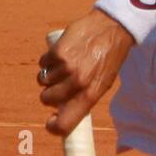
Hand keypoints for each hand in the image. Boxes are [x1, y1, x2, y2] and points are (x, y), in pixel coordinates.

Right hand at [37, 10, 134, 138]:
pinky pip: (43, 63)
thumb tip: (64, 111)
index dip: (54, 127)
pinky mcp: (57, 52)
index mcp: (91, 95)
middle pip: (46, 99)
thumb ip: (84, 97)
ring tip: (64, 65)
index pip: (65, 123)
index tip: (51, 122)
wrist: (112, 28)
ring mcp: (66, 68)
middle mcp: (78, 83)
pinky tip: (61, 53)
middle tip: (60, 83)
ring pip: (43, 80)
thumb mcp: (103, 82)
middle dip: (49, 93)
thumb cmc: (108, 58)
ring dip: (49, 74)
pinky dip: (48, 59)